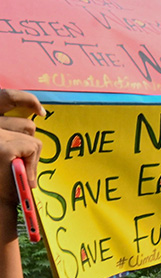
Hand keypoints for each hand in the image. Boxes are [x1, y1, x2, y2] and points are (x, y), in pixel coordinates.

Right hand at [0, 90, 41, 219]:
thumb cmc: (1, 180)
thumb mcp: (4, 148)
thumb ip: (10, 134)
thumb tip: (36, 116)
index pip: (6, 97)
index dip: (26, 100)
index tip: (41, 111)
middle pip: (25, 123)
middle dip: (31, 139)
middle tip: (33, 146)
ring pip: (31, 135)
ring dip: (31, 156)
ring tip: (17, 170)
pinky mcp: (3, 147)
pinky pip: (34, 148)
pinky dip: (33, 163)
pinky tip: (22, 175)